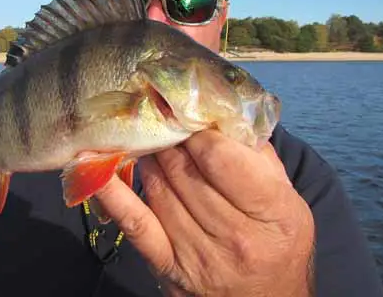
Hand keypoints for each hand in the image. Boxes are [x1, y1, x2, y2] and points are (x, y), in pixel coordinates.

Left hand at [93, 129, 314, 296]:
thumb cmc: (279, 246)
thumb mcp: (289, 202)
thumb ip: (261, 159)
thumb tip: (223, 116)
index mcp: (273, 213)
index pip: (218, 156)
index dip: (198, 130)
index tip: (191, 117)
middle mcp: (235, 236)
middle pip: (184, 169)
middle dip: (170, 138)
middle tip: (163, 120)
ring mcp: (198, 253)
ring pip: (159, 187)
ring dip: (149, 158)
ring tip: (148, 141)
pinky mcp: (167, 265)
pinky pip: (135, 223)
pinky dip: (112, 192)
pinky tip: (93, 165)